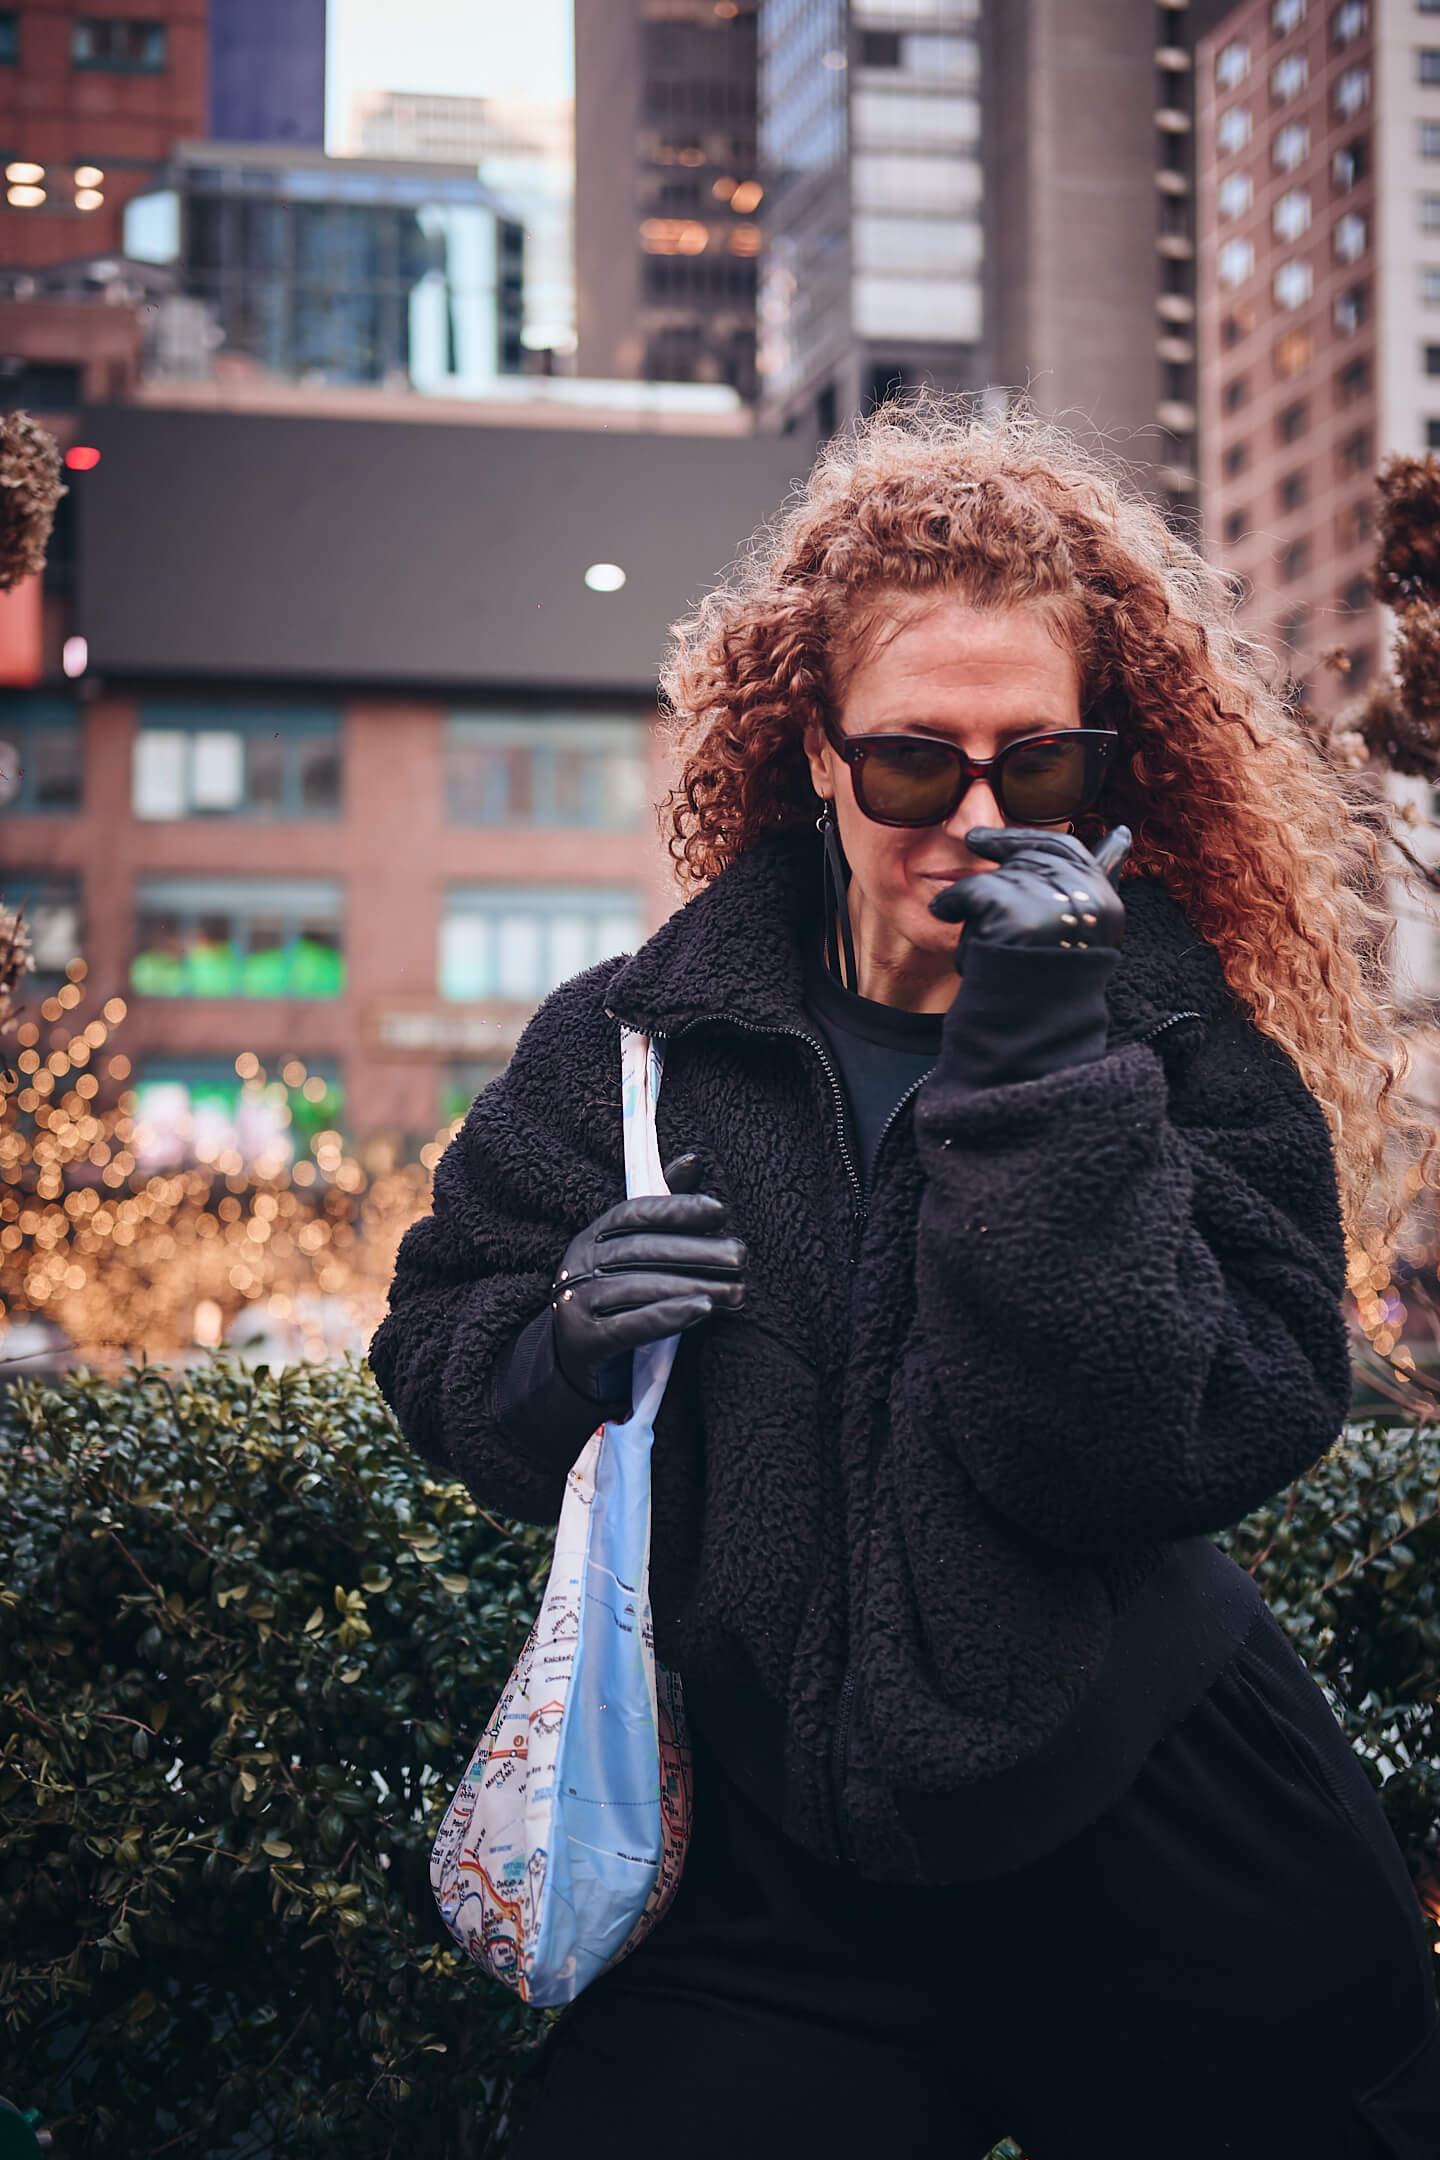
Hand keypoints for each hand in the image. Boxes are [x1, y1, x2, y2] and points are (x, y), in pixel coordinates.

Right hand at [552, 1152, 745, 1399]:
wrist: (577, 1362)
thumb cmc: (618, 1299)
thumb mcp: (635, 1254)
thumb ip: (664, 1210)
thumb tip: (694, 1160)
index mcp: (593, 1235)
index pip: (634, 1211)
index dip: (678, 1208)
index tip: (721, 1211)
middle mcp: (578, 1263)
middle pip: (641, 1250)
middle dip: (697, 1251)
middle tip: (741, 1256)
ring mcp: (576, 1302)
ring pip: (639, 1287)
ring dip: (693, 1286)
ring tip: (736, 1292)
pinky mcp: (583, 1342)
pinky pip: (629, 1326)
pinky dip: (668, 1317)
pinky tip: (703, 1311)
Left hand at [928, 826, 1131, 966]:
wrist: (1029, 1029)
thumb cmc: (1048, 986)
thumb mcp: (1082, 935)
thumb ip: (1091, 889)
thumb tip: (1121, 835)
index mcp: (1106, 906)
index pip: (1070, 852)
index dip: (1035, 838)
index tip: (1013, 833)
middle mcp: (1086, 900)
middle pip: (1035, 858)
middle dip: (1003, 848)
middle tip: (974, 840)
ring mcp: (1051, 904)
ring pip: (1004, 876)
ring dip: (980, 896)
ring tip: (964, 916)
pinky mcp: (1015, 911)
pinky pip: (973, 890)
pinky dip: (953, 902)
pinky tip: (944, 912)